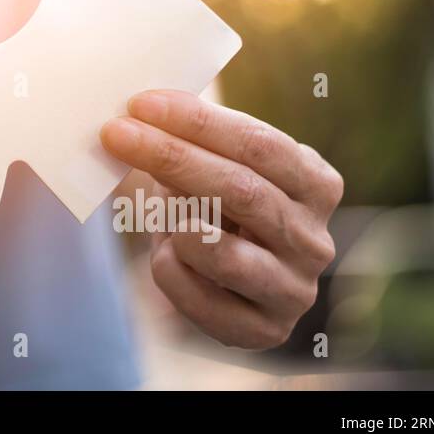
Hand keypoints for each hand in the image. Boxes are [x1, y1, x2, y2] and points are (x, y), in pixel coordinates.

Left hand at [100, 90, 342, 349]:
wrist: (227, 280)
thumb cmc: (216, 204)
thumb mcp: (214, 166)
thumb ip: (193, 141)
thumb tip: (140, 116)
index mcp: (316, 184)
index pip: (260, 144)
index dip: (198, 122)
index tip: (141, 104)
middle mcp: (315, 239)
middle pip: (241, 190)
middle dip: (171, 157)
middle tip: (116, 134)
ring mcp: (294, 290)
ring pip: (223, 252)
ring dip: (174, 221)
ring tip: (153, 206)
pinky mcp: (264, 330)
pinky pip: (200, 297)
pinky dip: (167, 268)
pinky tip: (162, 252)